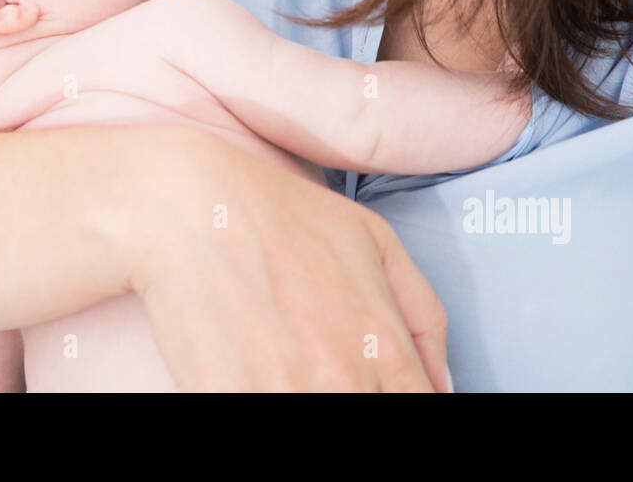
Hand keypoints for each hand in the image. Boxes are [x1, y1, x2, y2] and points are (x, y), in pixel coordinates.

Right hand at [130, 131, 450, 390]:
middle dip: (350, 396)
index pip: (422, 411)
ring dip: (302, 396)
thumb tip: (443, 386)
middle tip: (320, 369)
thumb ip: (425, 318)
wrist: (189, 206)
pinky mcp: (228, 401)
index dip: (403, 402)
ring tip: (285, 369)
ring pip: (319, 425)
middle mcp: (344, 383)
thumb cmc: (279, 215)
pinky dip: (257, 397)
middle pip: (369, 422)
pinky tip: (254, 374)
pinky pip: (255, 419)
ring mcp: (284, 397)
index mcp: (386, 350)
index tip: (374, 385)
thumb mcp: (375, 241)